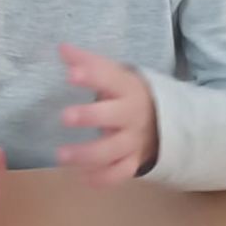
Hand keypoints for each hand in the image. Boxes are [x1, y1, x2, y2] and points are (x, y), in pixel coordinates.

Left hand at [55, 43, 159, 185]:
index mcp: (127, 89)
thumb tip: (61, 47)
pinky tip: (81, 176)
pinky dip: (102, 178)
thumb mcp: (114, 75)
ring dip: (87, 155)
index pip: (109, 79)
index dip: (91, 76)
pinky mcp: (133, 161)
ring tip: (61, 155)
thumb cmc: (126, 95)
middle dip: (91, 116)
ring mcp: (134, 141)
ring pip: (114, 150)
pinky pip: (120, 173)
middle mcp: (132, 115)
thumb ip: (88, 62)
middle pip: (114, 116)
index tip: (70, 74)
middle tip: (65, 116)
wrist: (164, 120)